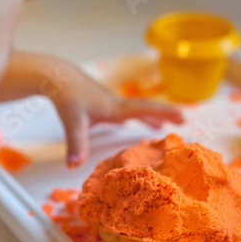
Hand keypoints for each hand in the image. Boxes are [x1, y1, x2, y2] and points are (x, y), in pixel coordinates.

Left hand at [0, 52, 183, 167]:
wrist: (56, 76)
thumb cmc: (65, 96)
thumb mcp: (72, 121)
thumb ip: (75, 144)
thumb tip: (74, 166)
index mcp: (116, 108)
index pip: (145, 110)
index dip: (164, 113)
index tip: (183, 116)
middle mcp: (118, 104)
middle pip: (147, 109)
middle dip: (165, 115)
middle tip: (184, 122)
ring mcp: (112, 103)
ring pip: (138, 110)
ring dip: (153, 117)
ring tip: (166, 127)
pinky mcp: (105, 104)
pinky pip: (129, 112)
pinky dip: (139, 118)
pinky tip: (139, 123)